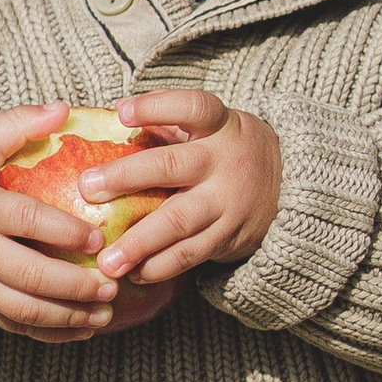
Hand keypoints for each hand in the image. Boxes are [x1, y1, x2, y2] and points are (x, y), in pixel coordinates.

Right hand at [0, 105, 178, 341]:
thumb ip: (16, 124)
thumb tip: (63, 108)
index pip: (25, 221)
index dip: (63, 232)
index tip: (97, 238)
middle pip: (28, 276)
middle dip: (73, 285)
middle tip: (111, 283)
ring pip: (25, 311)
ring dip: (69, 316)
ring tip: (107, 312)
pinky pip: (17, 328)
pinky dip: (52, 334)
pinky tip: (85, 328)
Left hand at [85, 88, 282, 285]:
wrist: (293, 188)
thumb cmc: (230, 150)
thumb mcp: (214, 126)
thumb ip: (170, 122)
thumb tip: (110, 115)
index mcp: (219, 126)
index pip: (193, 108)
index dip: (157, 108)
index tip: (121, 112)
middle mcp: (224, 162)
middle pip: (173, 167)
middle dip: (127, 177)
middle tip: (88, 189)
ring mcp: (228, 203)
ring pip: (179, 222)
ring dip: (140, 243)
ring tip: (107, 261)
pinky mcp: (229, 237)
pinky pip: (191, 254)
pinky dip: (160, 266)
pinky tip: (133, 273)